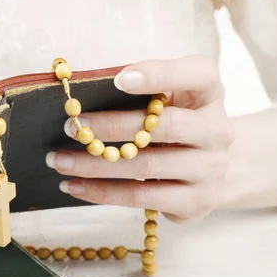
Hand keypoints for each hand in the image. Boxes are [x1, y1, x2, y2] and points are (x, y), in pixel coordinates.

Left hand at [46, 56, 233, 221]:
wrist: (214, 168)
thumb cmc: (176, 121)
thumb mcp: (170, 99)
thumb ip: (140, 91)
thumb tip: (81, 93)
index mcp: (210, 93)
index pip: (196, 74)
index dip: (158, 74)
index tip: (117, 79)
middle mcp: (218, 130)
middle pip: (164, 127)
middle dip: (110, 127)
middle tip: (69, 127)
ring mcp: (210, 170)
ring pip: (146, 167)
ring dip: (95, 165)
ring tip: (58, 160)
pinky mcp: (196, 201)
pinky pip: (141, 198)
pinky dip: (102, 193)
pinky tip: (73, 186)